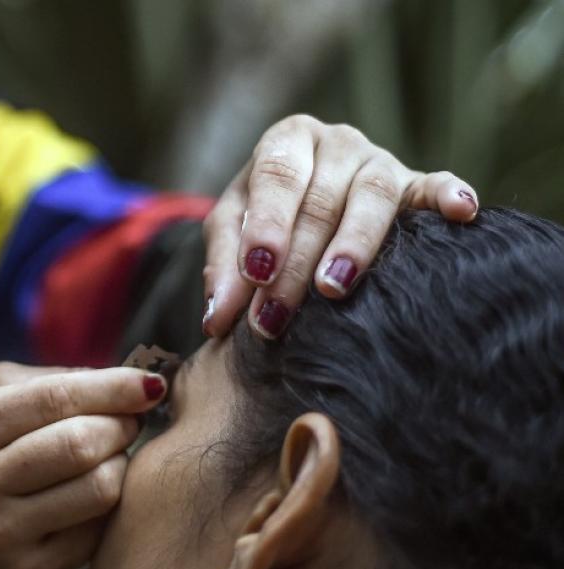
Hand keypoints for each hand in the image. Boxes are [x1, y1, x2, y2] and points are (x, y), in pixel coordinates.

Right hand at [0, 363, 164, 568]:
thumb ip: (45, 380)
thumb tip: (117, 377)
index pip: (53, 400)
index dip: (112, 388)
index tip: (150, 383)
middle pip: (80, 446)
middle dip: (121, 425)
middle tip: (129, 419)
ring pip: (97, 490)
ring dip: (122, 462)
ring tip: (112, 451)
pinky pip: (96, 530)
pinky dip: (110, 502)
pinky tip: (96, 486)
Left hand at [202, 114, 477, 338]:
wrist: (302, 206)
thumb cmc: (263, 218)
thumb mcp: (231, 231)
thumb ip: (222, 266)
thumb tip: (217, 318)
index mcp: (287, 141)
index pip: (276, 176)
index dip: (267, 225)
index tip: (257, 272)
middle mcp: (336, 143)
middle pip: (320, 198)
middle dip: (296, 261)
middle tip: (276, 315)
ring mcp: (380, 161)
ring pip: (373, 194)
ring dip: (353, 243)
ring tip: (334, 286)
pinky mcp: (417, 184)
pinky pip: (436, 184)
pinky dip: (448, 195)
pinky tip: (461, 212)